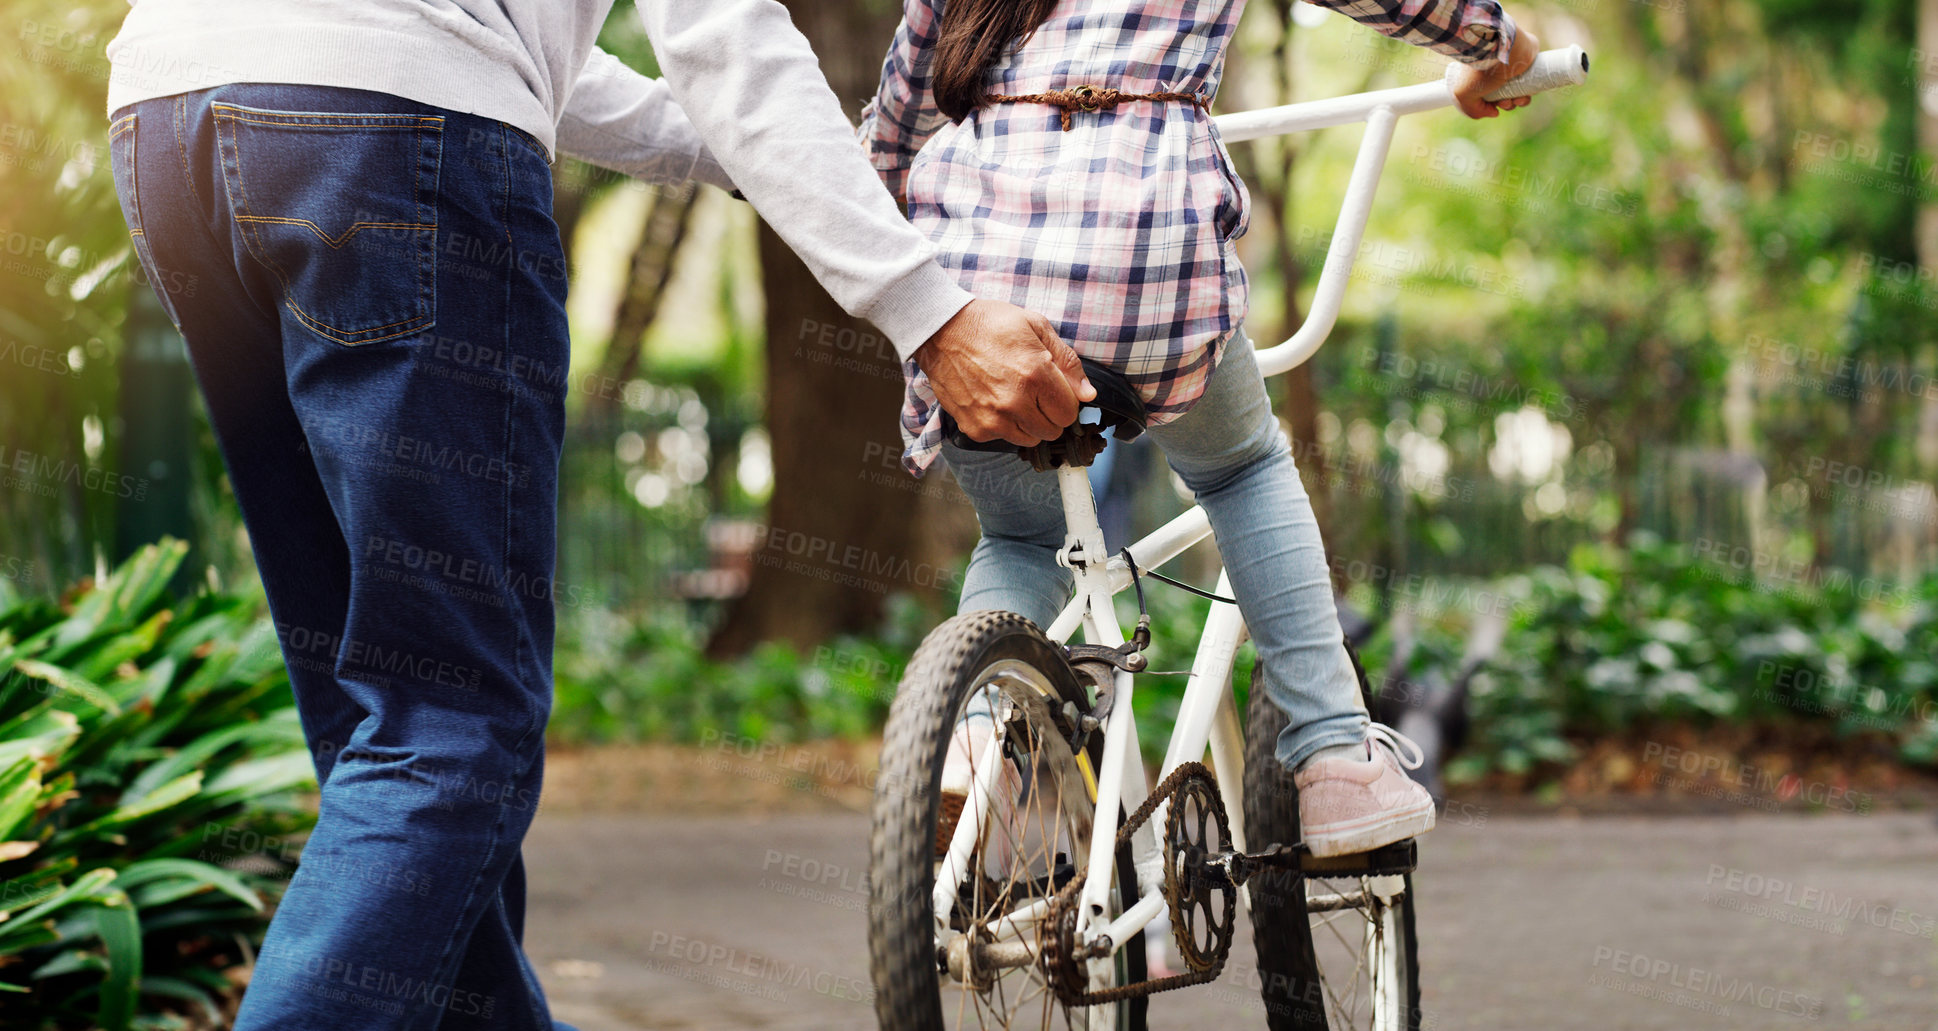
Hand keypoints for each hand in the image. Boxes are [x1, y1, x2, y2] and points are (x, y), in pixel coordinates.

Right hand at [914, 300, 1096, 446]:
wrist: (941, 330)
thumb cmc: (988, 323)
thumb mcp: (1035, 326)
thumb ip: (1067, 361)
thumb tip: (1088, 394)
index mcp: (1036, 375)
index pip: (1069, 413)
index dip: (1065, 401)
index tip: (1055, 391)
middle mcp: (1016, 402)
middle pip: (1052, 430)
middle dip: (1049, 413)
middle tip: (1034, 393)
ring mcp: (994, 419)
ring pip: (1029, 439)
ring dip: (1028, 423)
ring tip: (1013, 396)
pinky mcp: (975, 428)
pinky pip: (1002, 439)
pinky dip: (1002, 425)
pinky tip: (993, 401)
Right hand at [1449, 25, 1540, 118]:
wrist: (1501, 48)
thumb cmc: (1479, 70)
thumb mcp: (1463, 95)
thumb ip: (1473, 110)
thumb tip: (1495, 112)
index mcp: (1480, 75)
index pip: (1486, 95)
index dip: (1489, 106)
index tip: (1492, 108)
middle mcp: (1496, 71)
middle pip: (1503, 95)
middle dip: (1504, 105)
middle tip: (1503, 102)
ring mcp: (1513, 67)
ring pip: (1517, 92)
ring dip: (1516, 103)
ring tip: (1513, 99)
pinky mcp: (1528, 63)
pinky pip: (1531, 84)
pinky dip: (1527, 95)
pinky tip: (1523, 96)